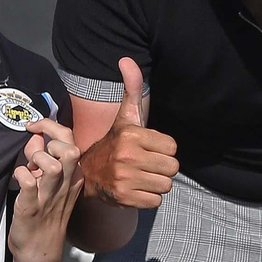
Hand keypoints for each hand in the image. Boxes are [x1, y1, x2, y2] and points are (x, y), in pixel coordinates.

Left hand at [9, 119, 82, 261]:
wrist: (40, 253)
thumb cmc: (44, 215)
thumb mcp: (49, 184)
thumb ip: (42, 159)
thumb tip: (34, 138)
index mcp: (72, 176)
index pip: (70, 139)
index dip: (50, 126)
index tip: (34, 127)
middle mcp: (65, 185)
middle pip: (70, 149)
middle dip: (49, 142)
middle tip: (35, 154)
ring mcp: (49, 197)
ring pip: (52, 165)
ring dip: (35, 160)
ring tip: (29, 169)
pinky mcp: (31, 208)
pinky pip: (28, 182)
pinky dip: (20, 174)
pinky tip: (18, 181)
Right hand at [78, 58, 178, 208]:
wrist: (88, 173)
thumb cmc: (115, 142)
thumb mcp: (125, 116)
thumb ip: (132, 89)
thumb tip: (126, 60)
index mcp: (132, 135)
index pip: (173, 147)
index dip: (164, 149)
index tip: (148, 149)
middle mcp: (127, 156)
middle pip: (172, 168)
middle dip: (162, 168)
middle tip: (146, 165)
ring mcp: (125, 178)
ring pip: (165, 185)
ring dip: (156, 183)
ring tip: (141, 176)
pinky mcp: (125, 197)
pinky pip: (155, 201)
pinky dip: (148, 198)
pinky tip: (136, 189)